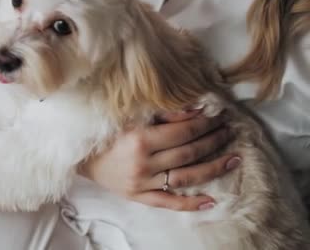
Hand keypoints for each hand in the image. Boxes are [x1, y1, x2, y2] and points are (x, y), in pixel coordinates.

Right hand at [79, 109, 239, 210]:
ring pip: (186, 177)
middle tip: (230, 132)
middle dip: (214, 141)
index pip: (183, 131)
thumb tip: (195, 110)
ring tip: (233, 159)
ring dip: (213, 168)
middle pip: (189, 153)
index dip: (205, 123)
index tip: (219, 116)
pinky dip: (191, 203)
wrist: (80, 155)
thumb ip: (163, 114)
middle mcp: (143, 162)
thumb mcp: (130, 116)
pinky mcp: (138, 196)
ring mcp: (142, 182)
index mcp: (140, 138)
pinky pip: (169, 202)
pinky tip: (212, 200)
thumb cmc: (104, 132)